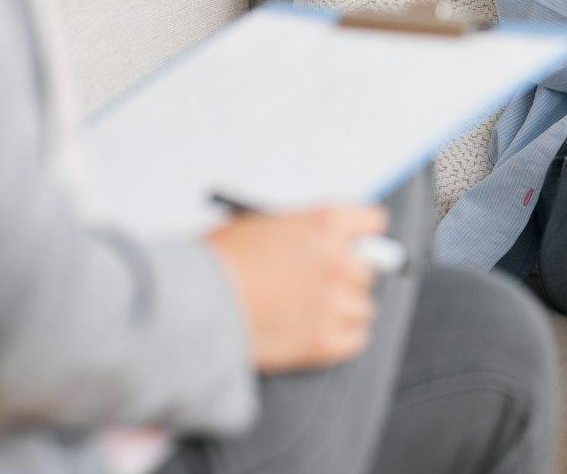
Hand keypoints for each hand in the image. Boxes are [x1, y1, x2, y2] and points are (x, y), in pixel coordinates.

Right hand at [207, 205, 387, 372]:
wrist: (194, 304)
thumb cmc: (214, 262)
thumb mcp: (259, 226)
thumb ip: (297, 234)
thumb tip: (315, 246)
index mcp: (324, 223)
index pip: (372, 222)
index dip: (364, 235)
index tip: (357, 244)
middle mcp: (337, 260)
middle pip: (367, 270)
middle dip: (346, 277)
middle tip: (323, 285)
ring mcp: (333, 302)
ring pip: (363, 308)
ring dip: (344, 310)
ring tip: (314, 314)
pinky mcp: (323, 342)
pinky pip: (355, 340)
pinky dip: (342, 340)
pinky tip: (319, 336)